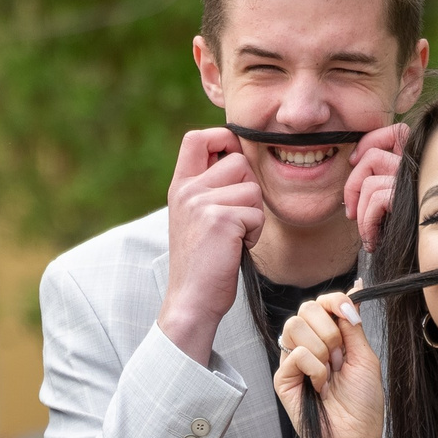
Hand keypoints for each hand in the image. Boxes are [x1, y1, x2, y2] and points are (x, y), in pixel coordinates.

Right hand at [156, 129, 264, 364]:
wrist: (191, 300)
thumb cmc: (201, 262)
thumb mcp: (195, 217)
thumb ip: (208, 187)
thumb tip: (238, 158)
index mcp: (180, 186)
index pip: (196, 137)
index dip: (222, 139)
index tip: (232, 163)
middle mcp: (187, 190)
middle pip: (238, 160)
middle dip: (248, 188)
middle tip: (235, 218)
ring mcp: (202, 203)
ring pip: (252, 188)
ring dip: (253, 214)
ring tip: (234, 236)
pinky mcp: (221, 220)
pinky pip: (257, 213)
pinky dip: (255, 233)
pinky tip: (237, 247)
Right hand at [272, 295, 383, 437]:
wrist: (354, 435)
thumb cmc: (363, 404)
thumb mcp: (365, 356)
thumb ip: (353, 324)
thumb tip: (356, 288)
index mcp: (328, 338)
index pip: (321, 303)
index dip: (333, 301)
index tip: (348, 312)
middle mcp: (308, 344)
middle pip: (306, 308)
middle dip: (329, 330)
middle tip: (339, 357)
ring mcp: (293, 360)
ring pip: (295, 325)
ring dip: (321, 350)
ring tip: (328, 373)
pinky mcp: (282, 377)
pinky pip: (294, 353)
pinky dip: (313, 368)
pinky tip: (319, 385)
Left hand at [342, 123, 409, 249]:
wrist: (426, 259)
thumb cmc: (411, 231)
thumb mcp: (397, 200)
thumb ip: (384, 179)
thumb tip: (355, 164)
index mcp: (416, 161)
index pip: (393, 132)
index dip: (369, 141)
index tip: (354, 160)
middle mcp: (419, 167)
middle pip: (373, 155)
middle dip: (352, 184)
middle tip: (352, 211)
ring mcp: (416, 181)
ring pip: (370, 182)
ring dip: (360, 212)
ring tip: (366, 231)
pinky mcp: (409, 197)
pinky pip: (376, 200)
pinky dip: (367, 223)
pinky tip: (374, 240)